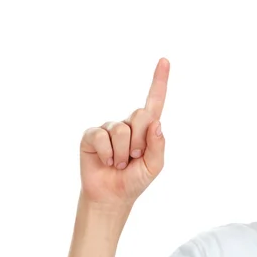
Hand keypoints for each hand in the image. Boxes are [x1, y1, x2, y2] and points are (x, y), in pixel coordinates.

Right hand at [79, 58, 169, 209]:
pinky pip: (102, 137)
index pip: (154, 102)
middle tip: (135, 158)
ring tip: (120, 163)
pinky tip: (106, 161)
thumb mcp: (154, 166)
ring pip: (122, 130)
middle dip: (141, 141)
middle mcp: (128, 124)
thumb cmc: (135, 179)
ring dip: (124, 153)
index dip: (159, 81)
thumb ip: (158, 146)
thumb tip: (157, 123)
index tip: (164, 60)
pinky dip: (108, 153)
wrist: (113, 196)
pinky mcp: (91, 135)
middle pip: (141, 115)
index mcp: (146, 129)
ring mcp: (109, 128)